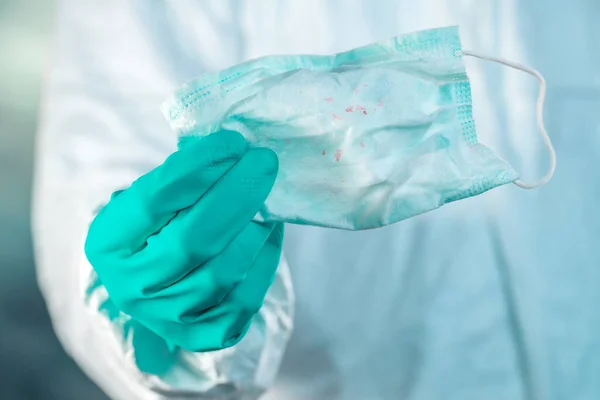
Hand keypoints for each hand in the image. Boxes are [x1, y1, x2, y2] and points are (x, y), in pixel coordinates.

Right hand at [85, 130, 282, 351]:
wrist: (158, 282)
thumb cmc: (159, 227)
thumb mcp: (152, 199)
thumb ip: (182, 177)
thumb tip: (234, 148)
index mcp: (108, 243)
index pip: (154, 201)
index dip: (198, 168)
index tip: (233, 141)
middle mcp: (132, 287)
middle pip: (191, 240)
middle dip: (236, 194)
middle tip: (264, 161)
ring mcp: (167, 316)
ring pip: (223, 271)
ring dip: (254, 226)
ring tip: (267, 194)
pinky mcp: (204, 334)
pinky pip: (246, 297)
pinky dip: (265, 258)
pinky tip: (269, 230)